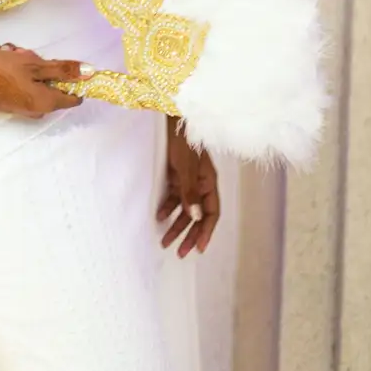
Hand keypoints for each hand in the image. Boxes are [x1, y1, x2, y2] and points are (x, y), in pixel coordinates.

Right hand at [0, 45, 91, 118]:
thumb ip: (63, 70)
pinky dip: (14, 69)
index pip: (74, 96)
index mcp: (48, 102)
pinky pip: (21, 82)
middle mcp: (38, 109)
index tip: (62, 63)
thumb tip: (91, 73)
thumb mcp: (34, 65)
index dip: (74, 78)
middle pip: (51, 83)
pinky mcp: (11, 101)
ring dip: (24, 63)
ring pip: (34, 79)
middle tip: (23, 53)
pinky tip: (0, 58)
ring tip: (7, 53)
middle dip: (40, 64)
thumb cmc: (1, 73)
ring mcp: (23, 106)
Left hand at [158, 116, 220, 256]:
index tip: (198, 249)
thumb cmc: (183, 139)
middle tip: (179, 253)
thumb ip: (189, 192)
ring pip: (184, 208)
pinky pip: (173, 196)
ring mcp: (188, 179)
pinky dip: (167, 207)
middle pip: (197, 215)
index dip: (206, 232)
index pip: (211, 214)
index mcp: (209, 183)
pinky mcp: (176, 174)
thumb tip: (194, 217)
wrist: (172, 116)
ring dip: (176, 225)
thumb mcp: (186, 167)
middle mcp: (200, 183)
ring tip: (165, 241)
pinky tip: (159, 216)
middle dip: (189, 235)